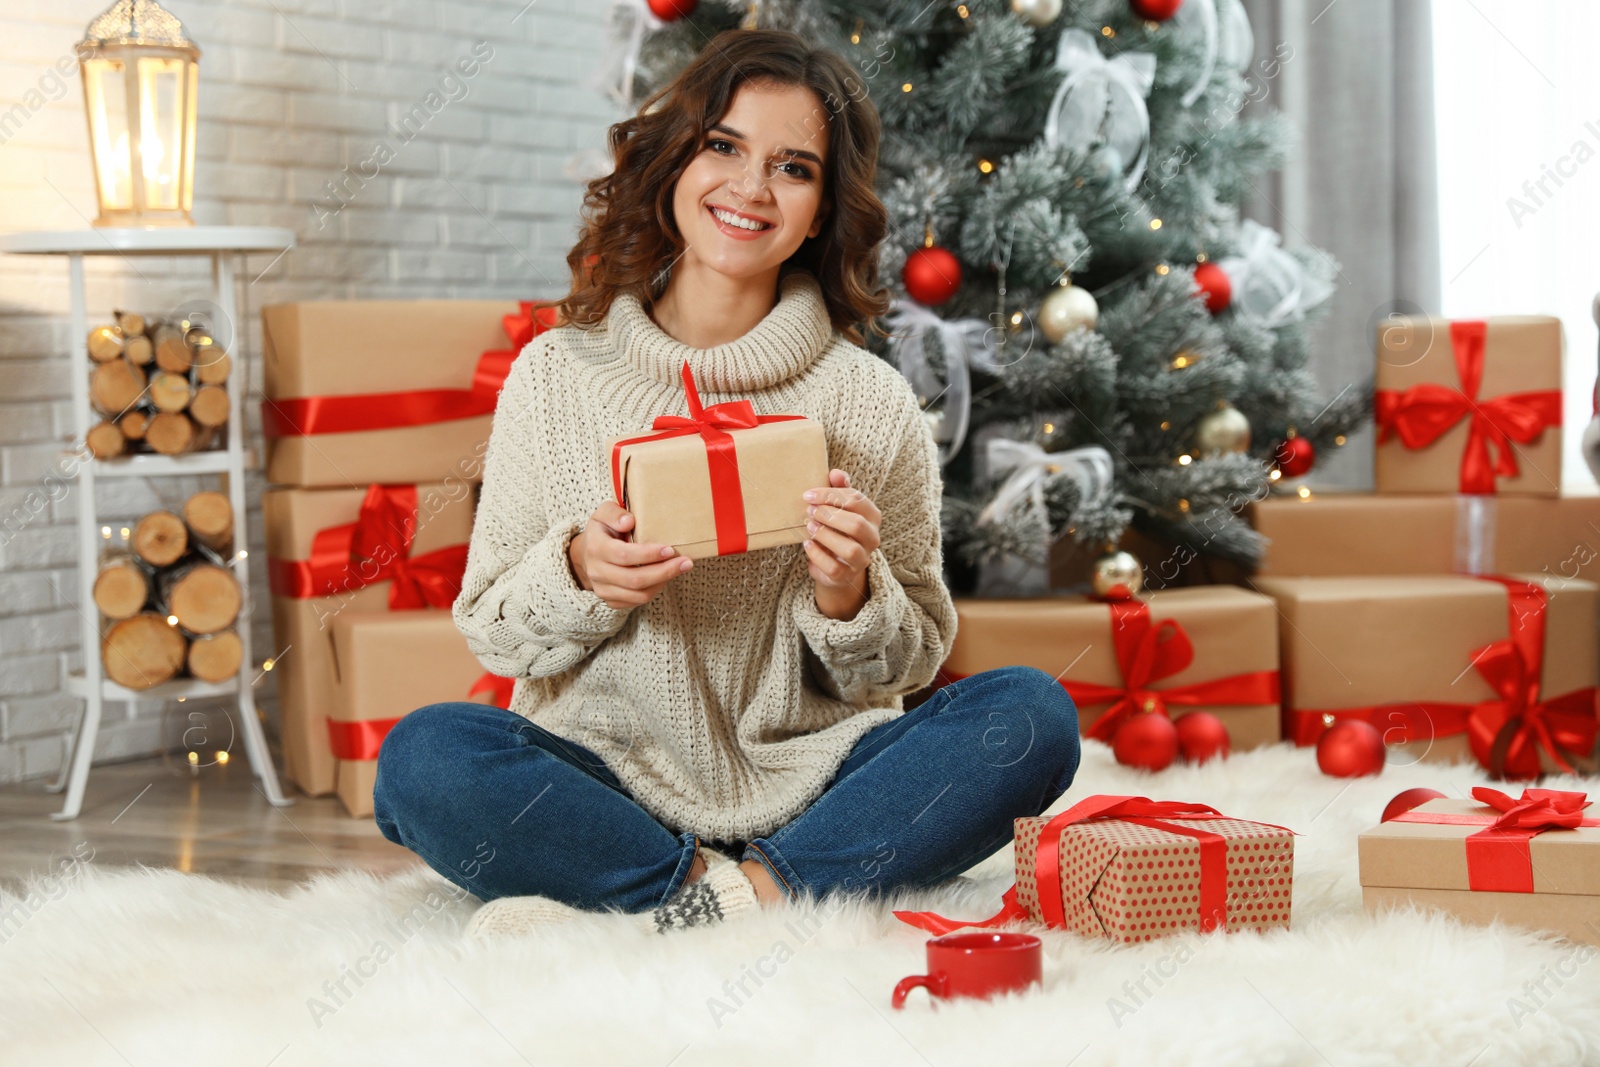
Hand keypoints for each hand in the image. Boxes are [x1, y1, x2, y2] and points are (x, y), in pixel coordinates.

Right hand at [568, 501, 691, 609]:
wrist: (587, 553)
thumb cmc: (603, 530)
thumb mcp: (604, 513)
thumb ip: (614, 513)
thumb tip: (629, 522)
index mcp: (595, 548)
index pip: (623, 555)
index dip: (648, 554)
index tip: (670, 549)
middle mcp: (596, 572)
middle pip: (634, 579)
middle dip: (664, 572)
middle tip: (685, 563)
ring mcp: (602, 589)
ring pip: (638, 595)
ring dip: (662, 583)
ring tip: (679, 569)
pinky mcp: (610, 600)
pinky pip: (636, 602)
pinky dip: (654, 591)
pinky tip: (665, 578)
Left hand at [802, 469, 880, 620]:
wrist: (836, 564)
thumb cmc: (837, 528)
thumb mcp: (839, 507)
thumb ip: (839, 489)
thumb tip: (836, 473)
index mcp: (872, 516)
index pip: (856, 500)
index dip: (830, 495)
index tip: (808, 495)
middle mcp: (872, 538)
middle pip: (857, 525)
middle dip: (829, 515)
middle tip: (810, 511)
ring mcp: (861, 559)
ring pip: (850, 549)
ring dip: (826, 535)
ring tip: (809, 526)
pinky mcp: (846, 575)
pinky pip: (834, 567)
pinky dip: (818, 555)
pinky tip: (807, 544)